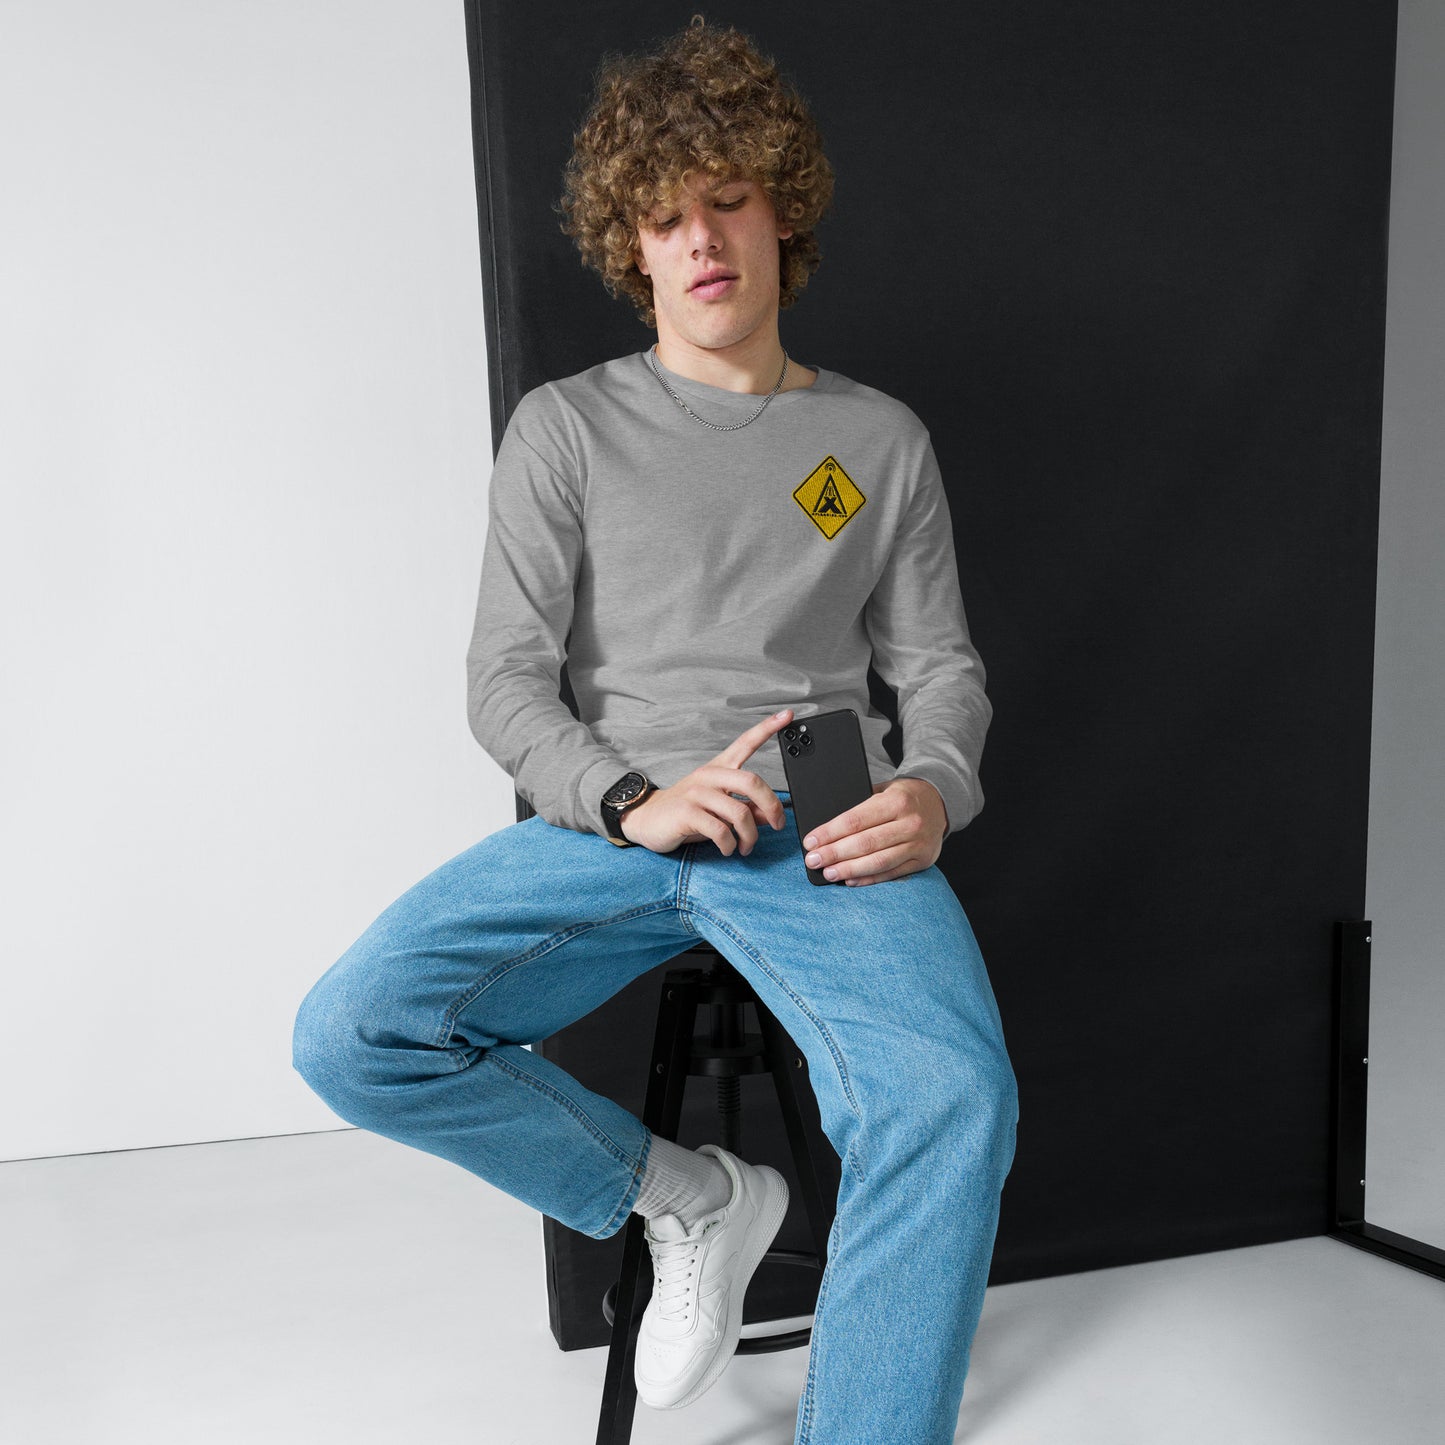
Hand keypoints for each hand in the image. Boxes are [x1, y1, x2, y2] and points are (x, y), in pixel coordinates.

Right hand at [620, 709, 792, 855]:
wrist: (647, 820)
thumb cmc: (686, 813)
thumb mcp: (718, 809)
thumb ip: (746, 809)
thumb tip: (770, 815)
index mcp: (719, 768)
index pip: (745, 742)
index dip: (767, 728)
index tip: (788, 715)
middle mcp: (709, 775)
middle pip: (752, 782)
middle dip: (772, 807)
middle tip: (777, 825)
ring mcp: (697, 793)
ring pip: (740, 813)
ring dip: (749, 836)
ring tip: (745, 846)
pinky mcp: (687, 813)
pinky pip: (721, 831)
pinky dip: (730, 845)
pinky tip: (727, 848)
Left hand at [801, 776, 947, 886]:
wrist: (940, 803)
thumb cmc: (904, 797)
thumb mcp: (884, 790)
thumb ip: (861, 806)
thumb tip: (827, 828)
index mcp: (896, 801)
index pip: (855, 820)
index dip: (829, 833)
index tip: (811, 841)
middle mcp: (910, 823)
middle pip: (865, 843)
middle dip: (834, 853)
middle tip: (813, 860)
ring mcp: (918, 844)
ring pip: (878, 862)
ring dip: (849, 870)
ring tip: (828, 873)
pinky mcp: (922, 861)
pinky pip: (891, 874)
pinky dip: (869, 879)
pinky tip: (851, 880)